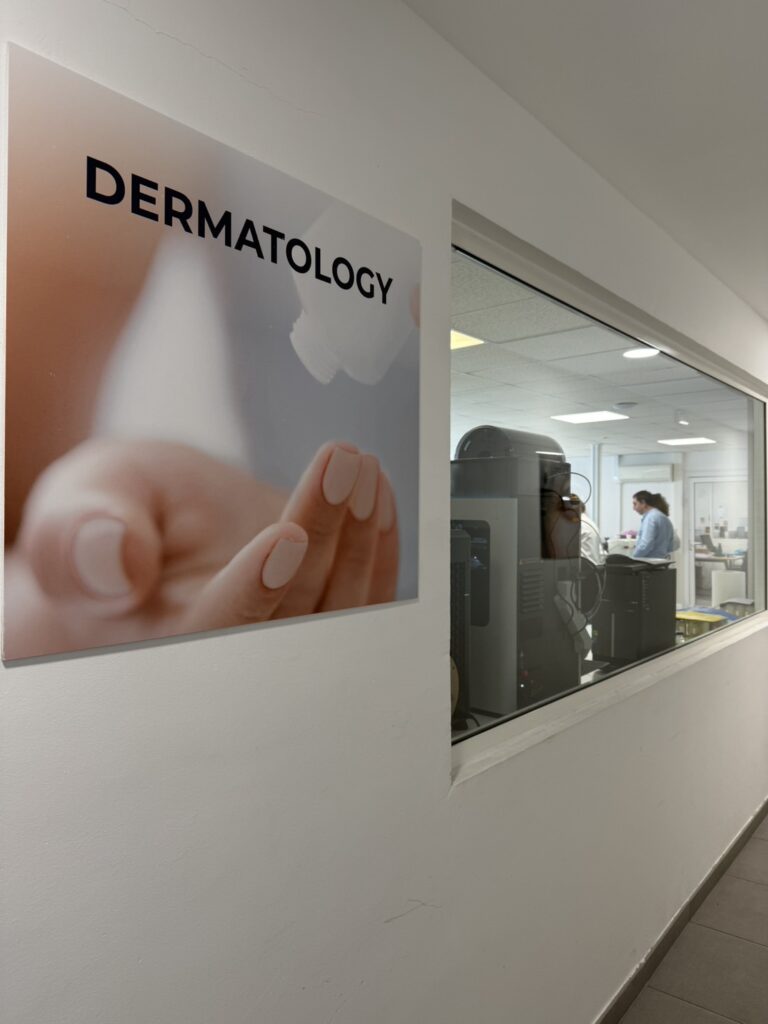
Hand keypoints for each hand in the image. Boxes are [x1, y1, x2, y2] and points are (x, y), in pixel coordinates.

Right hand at [4, 439, 397, 658]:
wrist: (142, 524)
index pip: (216, 634)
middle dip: (325, 538)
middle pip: (293, 619)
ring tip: (361, 467)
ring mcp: (281, 641)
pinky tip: (377, 496)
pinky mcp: (317, 617)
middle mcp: (229, 659)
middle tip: (342, 462)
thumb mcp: (75, 513)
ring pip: (339, 613)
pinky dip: (379, 552)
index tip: (288, 535)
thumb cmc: (104, 520)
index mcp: (159, 647)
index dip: (254, 592)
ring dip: (360, 541)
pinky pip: (364, 604)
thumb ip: (79, 541)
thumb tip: (115, 562)